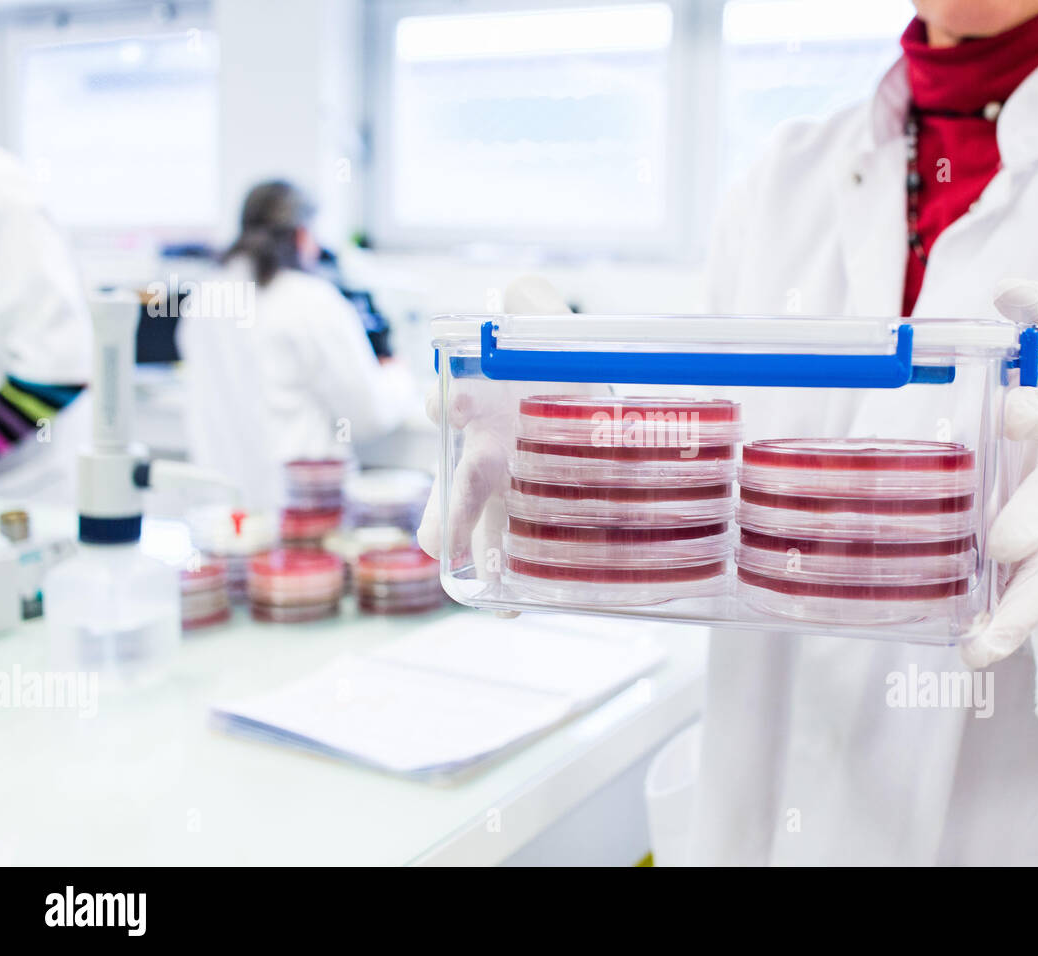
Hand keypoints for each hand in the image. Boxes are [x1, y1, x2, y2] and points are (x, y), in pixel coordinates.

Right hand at [418, 275, 572, 575]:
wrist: (595, 415)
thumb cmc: (557, 374)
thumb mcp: (552, 335)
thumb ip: (534, 305)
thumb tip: (515, 291)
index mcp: (478, 412)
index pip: (444, 407)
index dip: (442, 404)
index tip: (449, 405)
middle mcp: (480, 464)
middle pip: (448, 497)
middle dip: (447, 515)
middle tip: (444, 539)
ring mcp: (503, 504)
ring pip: (476, 542)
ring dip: (483, 568)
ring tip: (495, 592)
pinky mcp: (531, 533)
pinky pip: (512, 570)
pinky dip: (513, 590)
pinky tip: (521, 601)